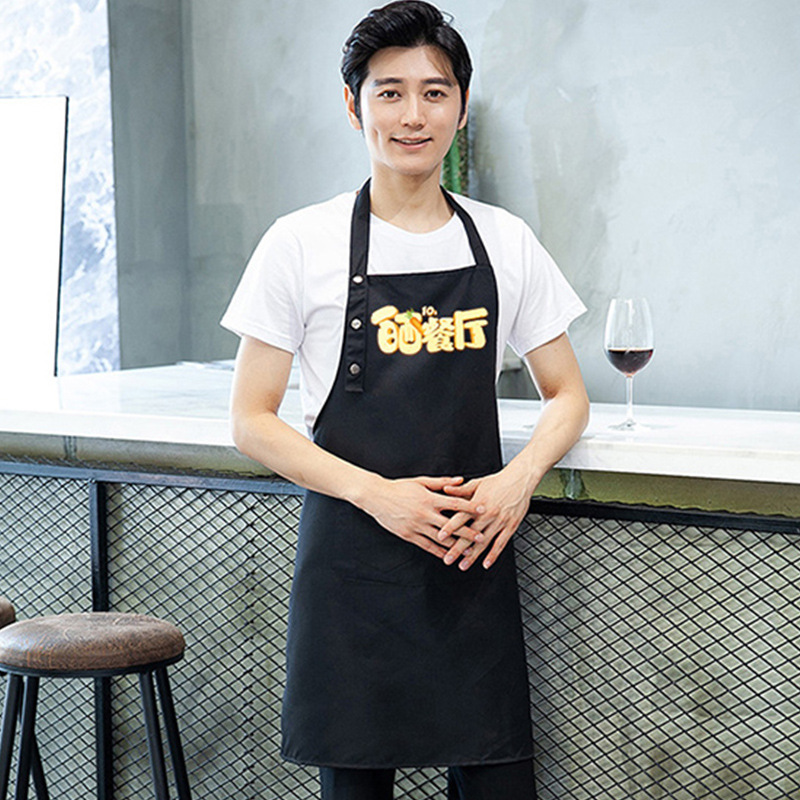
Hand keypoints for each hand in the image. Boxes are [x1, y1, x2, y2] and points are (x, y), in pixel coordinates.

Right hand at [359, 475, 484, 559]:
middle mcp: (424, 513)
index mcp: (429, 499)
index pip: (455, 503)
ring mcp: (416, 526)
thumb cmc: (399, 487)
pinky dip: (439, 552)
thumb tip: (460, 480)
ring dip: (456, 546)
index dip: (470, 507)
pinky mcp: (409, 535)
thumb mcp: (421, 482)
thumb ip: (442, 482)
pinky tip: (447, 556)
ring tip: (469, 552)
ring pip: (440, 538)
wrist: (376, 496)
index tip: (483, 510)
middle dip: (467, 532)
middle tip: (481, 538)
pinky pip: (427, 546)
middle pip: (451, 524)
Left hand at [438, 462, 534, 569]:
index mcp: (478, 503)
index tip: (440, 537)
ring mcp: (500, 521)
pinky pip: (501, 543)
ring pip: (484, 542)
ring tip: (463, 565)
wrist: (520, 479)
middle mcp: (488, 514)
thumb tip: (445, 489)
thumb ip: (460, 489)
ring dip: (473, 555)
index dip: (450, 528)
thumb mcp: (477, 483)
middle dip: (458, 548)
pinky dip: (493, 555)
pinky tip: (486, 563)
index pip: (461, 518)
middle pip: (470, 534)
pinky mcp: (511, 526)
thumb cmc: (498, 481)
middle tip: (448, 559)